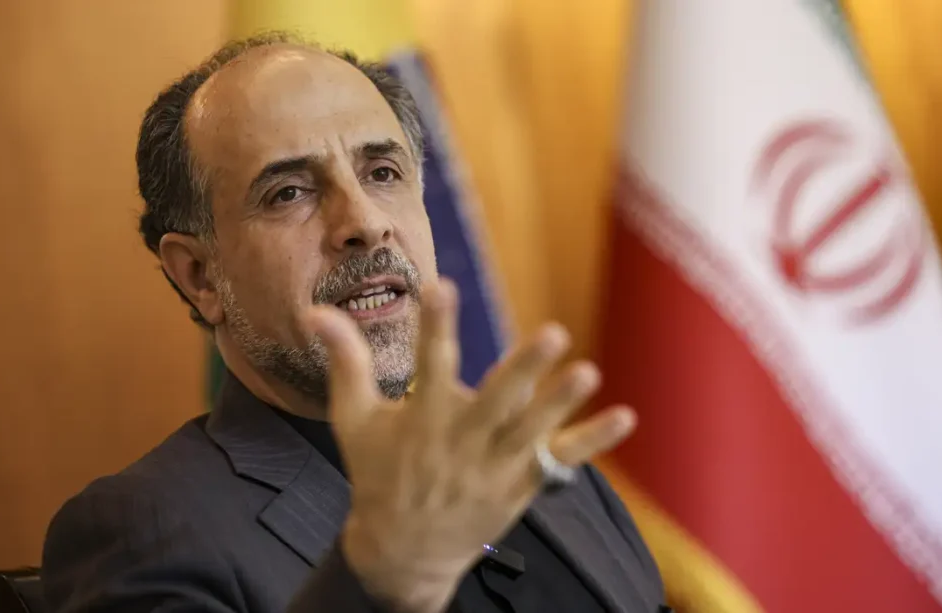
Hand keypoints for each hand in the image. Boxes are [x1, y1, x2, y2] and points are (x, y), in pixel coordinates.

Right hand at [312, 278, 636, 612]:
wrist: (402, 553)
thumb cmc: (377, 476)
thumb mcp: (354, 421)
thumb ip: (345, 363)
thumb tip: (317, 312)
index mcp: (420, 421)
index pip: (427, 364)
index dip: (434, 325)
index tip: (441, 287)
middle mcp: (461, 443)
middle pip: (495, 403)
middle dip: (521, 370)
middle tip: (552, 333)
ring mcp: (494, 468)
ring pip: (532, 432)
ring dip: (560, 403)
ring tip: (587, 372)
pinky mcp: (520, 486)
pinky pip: (561, 463)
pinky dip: (592, 442)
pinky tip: (624, 418)